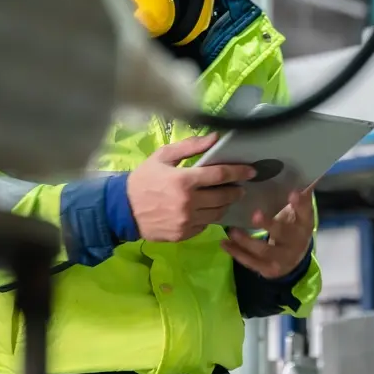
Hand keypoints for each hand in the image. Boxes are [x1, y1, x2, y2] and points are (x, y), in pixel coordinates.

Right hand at [126, 134, 256, 242]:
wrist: (122, 209)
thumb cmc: (143, 179)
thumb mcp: (163, 156)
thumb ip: (190, 147)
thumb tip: (215, 138)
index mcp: (184, 180)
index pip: (220, 176)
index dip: (239, 172)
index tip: (251, 170)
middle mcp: (189, 203)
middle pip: (223, 197)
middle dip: (236, 190)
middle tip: (240, 186)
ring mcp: (187, 221)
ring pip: (217, 213)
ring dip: (225, 204)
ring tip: (226, 197)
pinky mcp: (183, 235)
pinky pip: (205, 225)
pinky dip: (210, 217)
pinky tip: (207, 209)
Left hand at [221, 189, 313, 279]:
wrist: (293, 258)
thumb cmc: (292, 226)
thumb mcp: (299, 212)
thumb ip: (299, 195)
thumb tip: (309, 171)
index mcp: (304, 224)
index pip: (305, 212)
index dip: (300, 203)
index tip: (293, 192)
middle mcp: (296, 242)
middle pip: (283, 233)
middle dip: (269, 224)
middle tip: (254, 214)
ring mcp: (282, 258)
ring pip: (264, 250)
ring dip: (246, 241)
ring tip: (232, 230)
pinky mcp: (268, 269)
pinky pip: (250, 262)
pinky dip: (236, 252)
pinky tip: (224, 243)